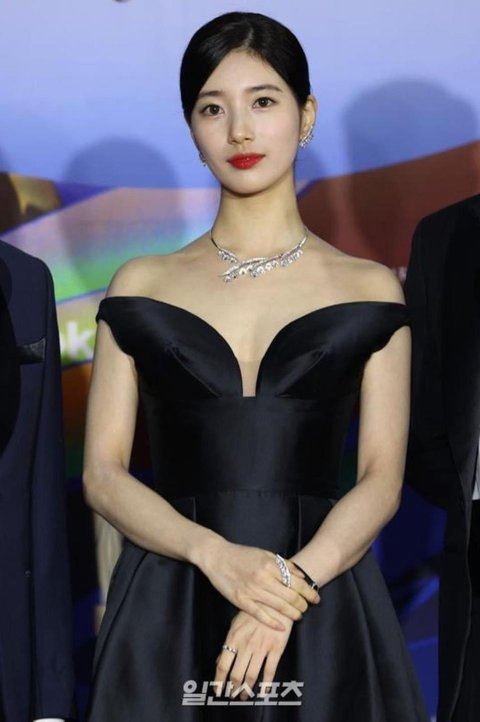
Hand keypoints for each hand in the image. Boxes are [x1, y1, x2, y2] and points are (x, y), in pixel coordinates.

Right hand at [201, 541, 319, 629]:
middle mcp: (263, 578)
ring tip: (299, 616)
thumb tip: (300, 574)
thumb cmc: (241, 554)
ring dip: (292, 613)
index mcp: (269, 565)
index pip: (295, 582)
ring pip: (278, 606)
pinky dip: (273, 621)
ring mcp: (251, 590)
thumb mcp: (264, 554)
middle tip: (308, 609)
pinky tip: (282, 626)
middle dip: (303, 604)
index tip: (315, 597)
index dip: (308, 591)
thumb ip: (283, 564)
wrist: (216, 556)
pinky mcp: (241, 600)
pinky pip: (260, 614)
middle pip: (289, 596)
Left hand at [214, 606, 292, 698]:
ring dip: (246, 690)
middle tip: (232, 696)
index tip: (218, 691)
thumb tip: (219, 661)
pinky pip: (270, 671)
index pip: (223, 665)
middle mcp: (246, 645)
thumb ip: (229, 643)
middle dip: (233, 688)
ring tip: (244, 696)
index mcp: (234, 637)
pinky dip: (266, 685)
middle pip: (236, 674)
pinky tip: (264, 692)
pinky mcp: (276, 648)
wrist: (276, 599)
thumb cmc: (254, 610)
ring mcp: (262, 647)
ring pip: (252, 676)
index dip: (219, 681)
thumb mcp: (237, 623)